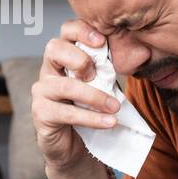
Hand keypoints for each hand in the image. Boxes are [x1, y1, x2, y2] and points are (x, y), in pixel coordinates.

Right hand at [32, 19, 120, 178]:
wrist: (75, 148)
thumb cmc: (89, 111)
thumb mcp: (102, 85)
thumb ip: (108, 69)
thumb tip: (136, 54)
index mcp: (63, 56)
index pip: (66, 31)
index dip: (82, 30)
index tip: (103, 41)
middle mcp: (48, 70)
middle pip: (54, 48)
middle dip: (80, 59)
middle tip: (99, 75)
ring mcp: (41, 91)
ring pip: (64, 85)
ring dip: (94, 96)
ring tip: (115, 107)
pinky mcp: (41, 114)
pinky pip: (66, 113)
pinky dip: (91, 118)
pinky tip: (109, 122)